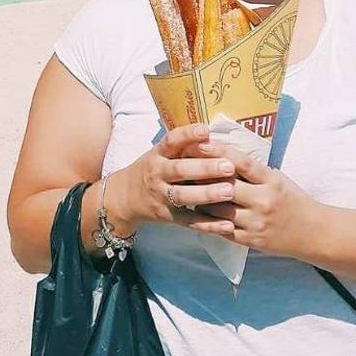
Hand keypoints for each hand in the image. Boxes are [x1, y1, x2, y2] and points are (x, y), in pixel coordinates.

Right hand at [106, 123, 237, 238]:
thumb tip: (213, 133)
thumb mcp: (161, 153)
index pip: (171, 141)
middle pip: (180, 170)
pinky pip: (189, 222)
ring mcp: (160, 196)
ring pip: (183, 196)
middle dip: (205, 168)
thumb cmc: (153, 169)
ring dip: (207, 194)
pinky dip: (208, 225)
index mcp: (158, 154)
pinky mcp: (167, 217)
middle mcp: (157, 173)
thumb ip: (183, 146)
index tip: (206, 130)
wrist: (125, 197)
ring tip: (229, 191)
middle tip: (229, 166)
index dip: (188, 135)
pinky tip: (227, 224)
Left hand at [191, 140, 323, 260]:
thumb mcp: (277, 178)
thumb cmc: (292, 199)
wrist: (312, 233)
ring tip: (182, 187)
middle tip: (181, 164)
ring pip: (219, 209)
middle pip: (226, 186)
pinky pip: (222, 230)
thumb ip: (253, 170)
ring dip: (199, 198)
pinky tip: (193, 211)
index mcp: (271, 181)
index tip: (198, 142)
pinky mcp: (251, 241)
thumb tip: (222, 154)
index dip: (218, 152)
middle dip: (202, 175)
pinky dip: (205, 220)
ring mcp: (256, 223)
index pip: (242, 163)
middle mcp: (263, 201)